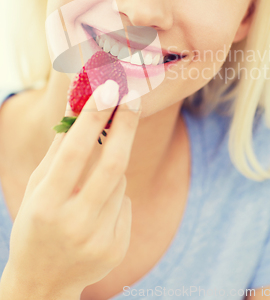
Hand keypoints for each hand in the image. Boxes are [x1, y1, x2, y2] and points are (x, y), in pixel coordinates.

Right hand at [4, 81, 140, 296]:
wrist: (43, 281)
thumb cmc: (36, 222)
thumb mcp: (37, 186)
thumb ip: (59, 147)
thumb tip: (77, 104)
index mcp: (46, 204)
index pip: (76, 152)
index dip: (94, 117)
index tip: (110, 89)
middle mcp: (75, 223)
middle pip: (113, 164)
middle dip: (126, 126)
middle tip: (133, 99)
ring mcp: (99, 239)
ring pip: (120, 181)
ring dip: (111, 168)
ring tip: (89, 184)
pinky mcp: (117, 248)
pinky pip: (124, 202)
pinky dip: (114, 194)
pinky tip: (95, 212)